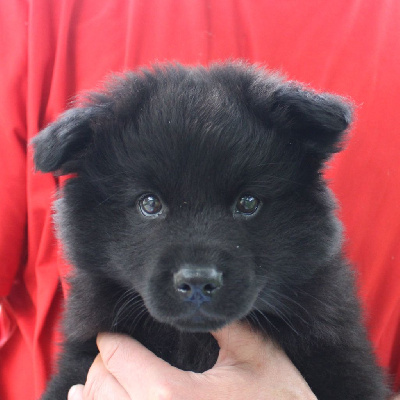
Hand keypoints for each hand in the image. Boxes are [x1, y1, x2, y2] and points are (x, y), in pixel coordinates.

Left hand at [68, 321, 316, 399]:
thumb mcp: (260, 359)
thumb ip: (227, 325)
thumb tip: (203, 304)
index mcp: (172, 395)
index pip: (120, 357)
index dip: (112, 341)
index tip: (109, 334)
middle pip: (103, 387)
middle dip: (102, 366)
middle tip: (108, 354)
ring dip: (92, 397)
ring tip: (87, 384)